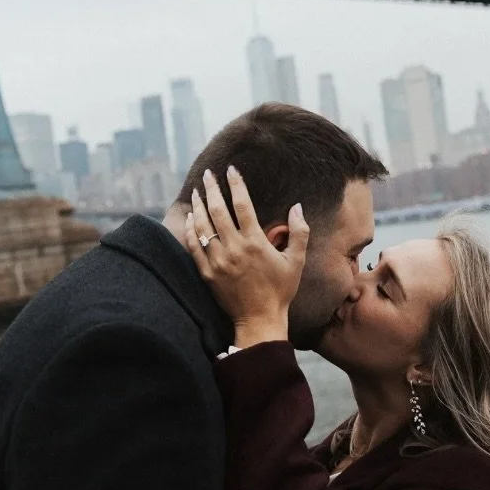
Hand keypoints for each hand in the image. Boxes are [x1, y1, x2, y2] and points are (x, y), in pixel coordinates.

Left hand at [185, 167, 309, 342]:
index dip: (236, 184)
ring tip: (197, 191)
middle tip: (208, 175)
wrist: (260, 319)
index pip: (242, 204)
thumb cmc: (280, 290)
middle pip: (218, 211)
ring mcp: (218, 261)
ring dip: (198, 206)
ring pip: (203, 226)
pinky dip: (190, 230)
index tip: (231, 170)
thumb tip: (297, 207)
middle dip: (211, 189)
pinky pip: (194, 246)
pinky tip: (190, 218)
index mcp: (255, 242)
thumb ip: (299, 232)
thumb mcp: (296, 261)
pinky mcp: (207, 273)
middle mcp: (234, 248)